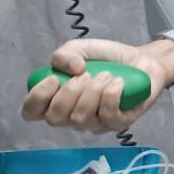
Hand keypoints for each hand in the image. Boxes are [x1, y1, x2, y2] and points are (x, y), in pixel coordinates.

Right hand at [21, 38, 169, 134]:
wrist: (141, 60)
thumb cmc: (107, 59)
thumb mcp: (81, 49)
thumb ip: (65, 54)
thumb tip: (70, 69)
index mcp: (57, 99)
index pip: (32, 112)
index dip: (37, 99)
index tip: (53, 78)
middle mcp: (72, 116)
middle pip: (55, 119)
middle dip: (68, 94)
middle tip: (85, 74)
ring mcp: (95, 123)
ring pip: (81, 119)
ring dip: (93, 91)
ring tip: (106, 74)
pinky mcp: (118, 123)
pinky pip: (108, 117)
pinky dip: (111, 95)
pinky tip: (118, 82)